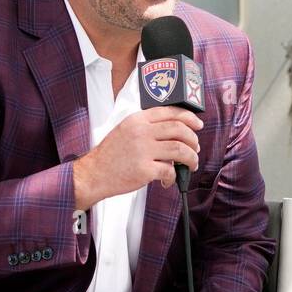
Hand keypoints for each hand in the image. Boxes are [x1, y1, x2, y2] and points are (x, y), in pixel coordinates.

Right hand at [74, 107, 203, 209]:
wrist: (93, 174)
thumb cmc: (111, 155)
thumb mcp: (126, 130)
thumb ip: (148, 127)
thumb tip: (177, 130)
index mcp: (137, 120)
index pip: (170, 112)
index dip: (189, 118)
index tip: (198, 125)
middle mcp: (141, 132)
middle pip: (180, 130)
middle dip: (193, 140)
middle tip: (196, 148)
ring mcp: (143, 150)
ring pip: (181, 150)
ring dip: (191, 159)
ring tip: (190, 165)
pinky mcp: (144, 169)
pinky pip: (170, 171)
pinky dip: (173, 177)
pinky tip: (167, 180)